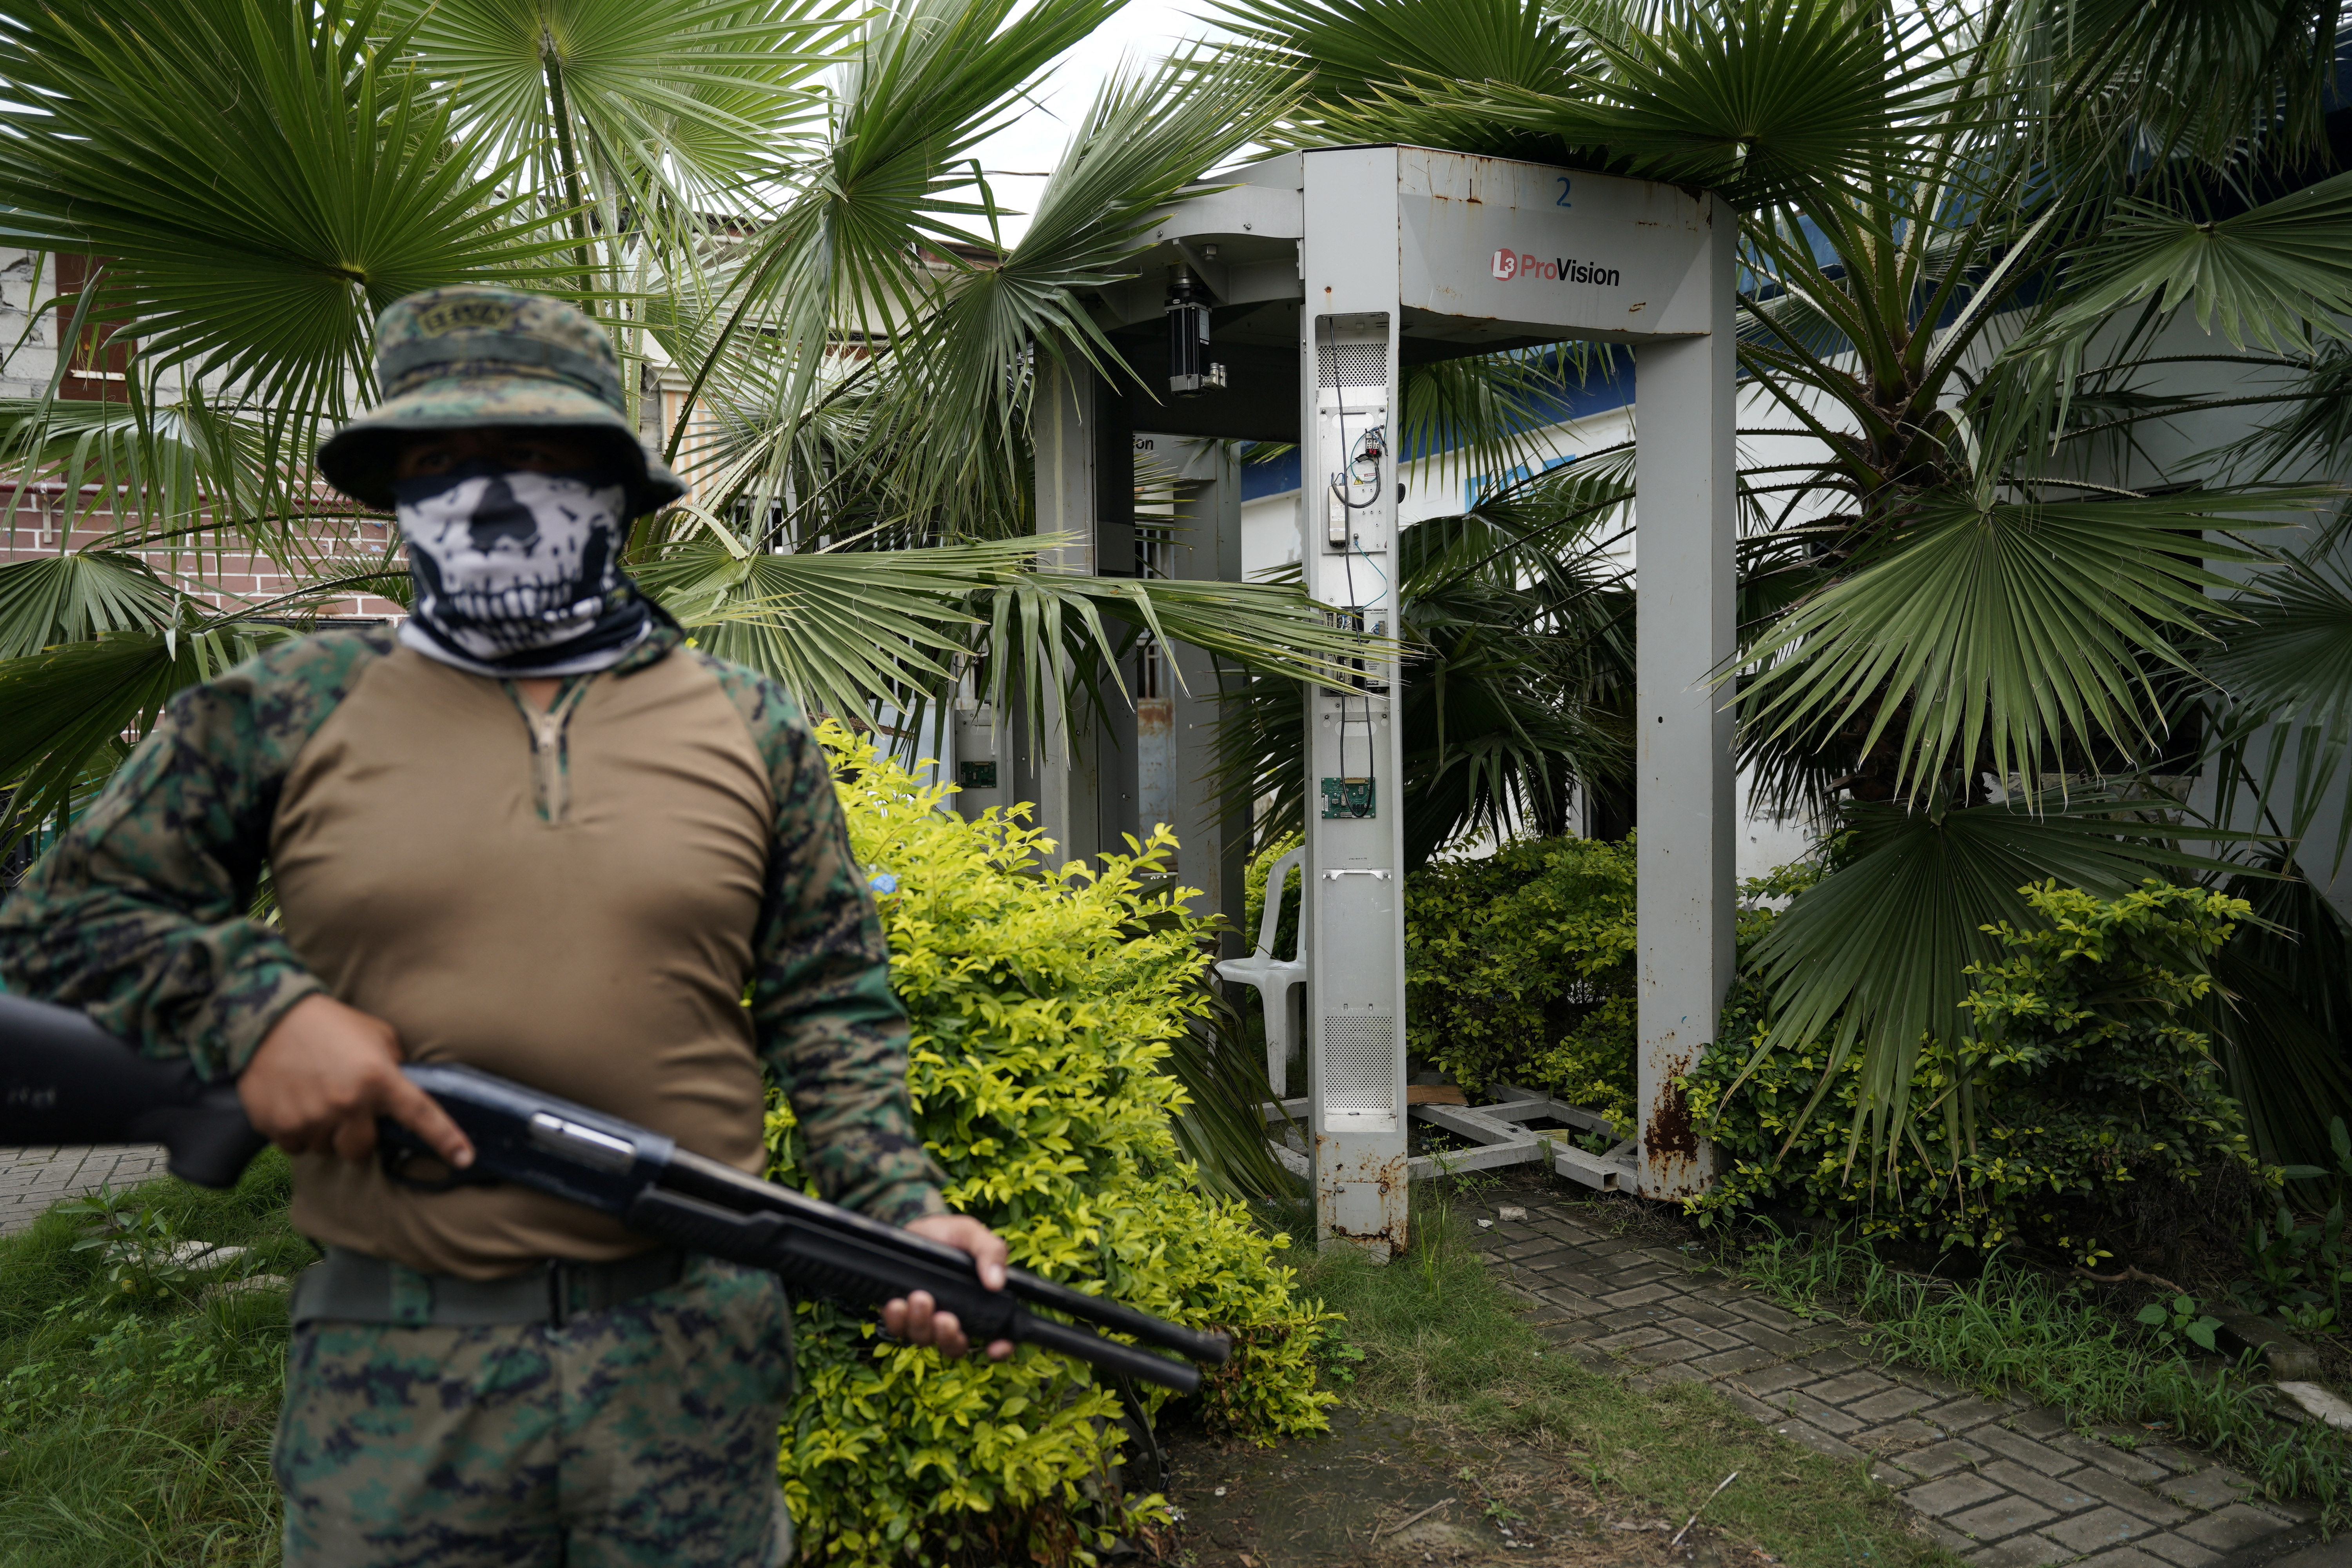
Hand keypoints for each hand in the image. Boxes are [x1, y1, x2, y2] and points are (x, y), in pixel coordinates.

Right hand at [237, 994, 473, 1168]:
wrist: (271, 1017)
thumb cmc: (332, 1024)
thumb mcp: (377, 1036)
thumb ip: (395, 1067)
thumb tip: (407, 1094)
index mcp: (378, 1078)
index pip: (419, 1115)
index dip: (445, 1138)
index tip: (464, 1158)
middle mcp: (347, 1102)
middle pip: (359, 1150)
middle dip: (355, 1136)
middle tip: (345, 1109)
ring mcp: (310, 1117)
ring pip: (323, 1148)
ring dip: (323, 1130)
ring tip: (313, 1095)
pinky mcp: (276, 1124)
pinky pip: (294, 1146)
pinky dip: (294, 1130)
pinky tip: (292, 1100)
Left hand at [883, 1214, 1013, 1361]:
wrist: (914, 1228)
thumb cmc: (949, 1234)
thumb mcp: (971, 1234)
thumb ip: (990, 1251)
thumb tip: (997, 1283)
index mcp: (979, 1303)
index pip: (996, 1336)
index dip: (1000, 1348)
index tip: (994, 1347)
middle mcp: (954, 1318)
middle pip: (955, 1347)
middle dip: (949, 1337)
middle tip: (944, 1317)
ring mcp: (926, 1320)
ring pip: (925, 1339)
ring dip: (921, 1323)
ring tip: (919, 1297)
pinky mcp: (901, 1316)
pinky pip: (898, 1329)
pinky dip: (897, 1320)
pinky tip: (896, 1303)